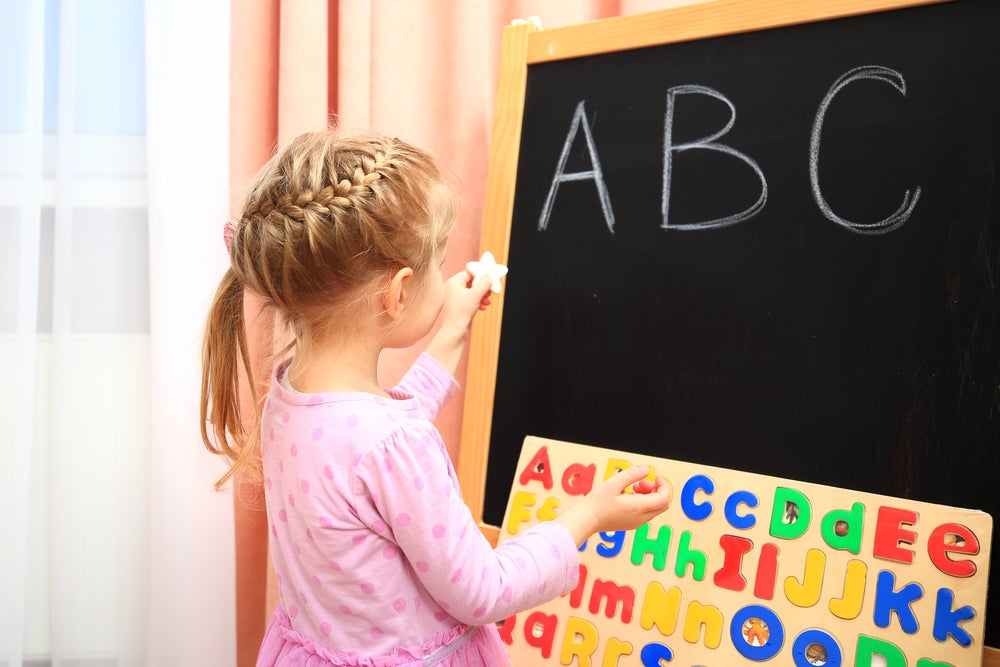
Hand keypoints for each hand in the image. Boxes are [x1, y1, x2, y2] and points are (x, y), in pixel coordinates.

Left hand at [424, 270, 493, 373]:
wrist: (454, 331)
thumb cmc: (461, 312)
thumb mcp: (476, 295)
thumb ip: (484, 283)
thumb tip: (489, 275)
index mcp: (454, 281)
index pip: (470, 272)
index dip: (481, 274)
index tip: (491, 276)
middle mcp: (453, 287)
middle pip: (472, 281)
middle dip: (483, 286)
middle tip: (491, 289)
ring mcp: (455, 297)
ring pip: (472, 291)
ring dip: (482, 294)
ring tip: (488, 300)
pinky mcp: (458, 305)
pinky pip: (470, 299)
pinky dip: (478, 301)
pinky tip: (483, 306)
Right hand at [555, 466, 671, 545]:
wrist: (586, 520)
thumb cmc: (597, 503)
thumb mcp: (614, 483)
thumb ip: (632, 475)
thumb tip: (646, 470)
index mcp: (639, 507)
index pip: (664, 499)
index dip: (663, 486)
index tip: (655, 477)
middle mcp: (641, 518)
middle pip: (662, 504)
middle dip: (656, 490)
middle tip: (640, 482)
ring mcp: (636, 523)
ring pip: (654, 509)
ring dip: (649, 496)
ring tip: (633, 488)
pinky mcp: (631, 524)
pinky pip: (646, 513)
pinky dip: (643, 502)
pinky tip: (628, 496)